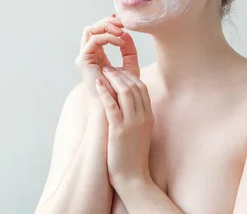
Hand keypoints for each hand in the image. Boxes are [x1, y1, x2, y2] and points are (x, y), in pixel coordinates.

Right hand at [75, 14, 138, 97]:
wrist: (117, 105)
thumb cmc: (124, 89)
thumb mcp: (130, 65)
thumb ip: (128, 49)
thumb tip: (126, 33)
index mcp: (97, 55)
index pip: (99, 32)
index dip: (110, 23)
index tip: (124, 22)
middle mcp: (88, 54)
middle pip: (92, 28)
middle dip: (108, 22)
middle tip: (123, 23)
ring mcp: (84, 57)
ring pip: (90, 30)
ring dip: (107, 27)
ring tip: (122, 31)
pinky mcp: (84, 61)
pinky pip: (93, 40)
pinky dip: (107, 37)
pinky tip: (119, 40)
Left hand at [94, 61, 153, 191]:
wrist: (134, 178)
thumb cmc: (133, 157)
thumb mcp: (140, 133)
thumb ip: (137, 118)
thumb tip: (128, 106)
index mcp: (149, 117)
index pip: (142, 88)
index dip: (130, 77)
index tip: (119, 72)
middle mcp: (143, 117)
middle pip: (135, 86)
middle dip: (121, 74)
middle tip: (109, 67)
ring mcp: (132, 123)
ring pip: (126, 92)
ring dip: (113, 78)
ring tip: (103, 71)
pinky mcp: (119, 130)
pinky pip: (112, 106)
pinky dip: (105, 92)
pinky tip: (98, 84)